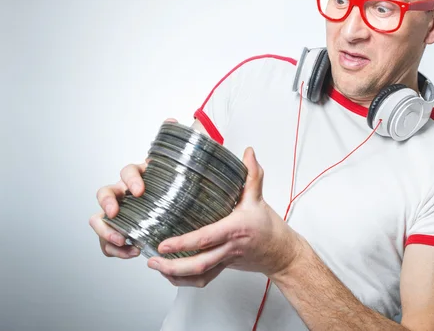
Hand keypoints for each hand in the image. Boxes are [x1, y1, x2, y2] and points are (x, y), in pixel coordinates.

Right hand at [88, 118, 176, 258]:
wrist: (177, 203)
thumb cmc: (174, 184)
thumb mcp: (178, 166)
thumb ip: (177, 145)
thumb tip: (171, 120)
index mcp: (138, 176)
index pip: (127, 171)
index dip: (130, 180)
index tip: (140, 191)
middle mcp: (124, 193)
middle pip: (104, 194)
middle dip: (107, 205)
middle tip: (115, 215)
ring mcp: (120, 213)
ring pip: (100, 220)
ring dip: (106, 232)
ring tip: (124, 242)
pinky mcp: (121, 231)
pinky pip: (108, 242)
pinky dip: (115, 250)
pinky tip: (131, 252)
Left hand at [147, 147, 304, 287]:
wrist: (280, 252)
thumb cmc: (268, 227)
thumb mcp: (258, 198)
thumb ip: (252, 175)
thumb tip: (248, 153)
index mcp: (234, 230)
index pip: (206, 239)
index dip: (183, 243)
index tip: (164, 243)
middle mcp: (228, 248)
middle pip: (199, 264)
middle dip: (173, 265)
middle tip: (153, 259)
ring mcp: (225, 260)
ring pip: (199, 276)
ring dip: (175, 275)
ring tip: (156, 266)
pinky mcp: (223, 267)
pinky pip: (203, 279)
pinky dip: (185, 280)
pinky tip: (171, 273)